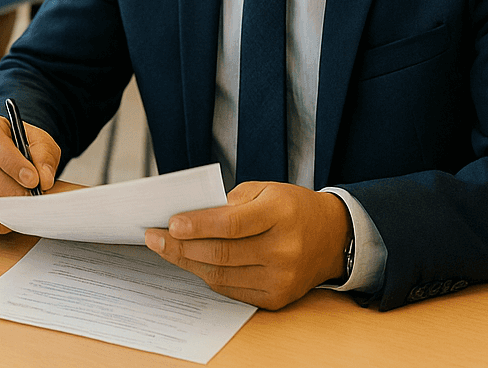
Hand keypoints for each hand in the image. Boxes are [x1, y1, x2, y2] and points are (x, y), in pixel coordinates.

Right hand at [0, 112, 59, 232]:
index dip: (13, 163)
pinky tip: (12, 218)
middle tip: (32, 197)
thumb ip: (44, 156)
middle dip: (12, 189)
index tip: (33, 179)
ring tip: (25, 208)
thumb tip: (44, 179)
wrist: (10, 155)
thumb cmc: (23, 146)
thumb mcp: (39, 142)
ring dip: (5, 206)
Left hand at [145, 182, 351, 309]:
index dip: (197, 225)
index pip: (231, 224)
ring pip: (221, 275)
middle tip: (154, 238)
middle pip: (221, 253)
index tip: (170, 224)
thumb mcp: (265, 190)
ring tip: (167, 250)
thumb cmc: (292, 208)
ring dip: (188, 263)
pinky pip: (231, 289)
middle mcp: (283, 250)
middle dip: (181, 247)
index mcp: (280, 215)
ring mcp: (281, 278)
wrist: (333, 238)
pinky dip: (208, 276)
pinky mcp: (276, 298)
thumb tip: (189, 218)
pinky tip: (193, 262)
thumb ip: (229, 203)